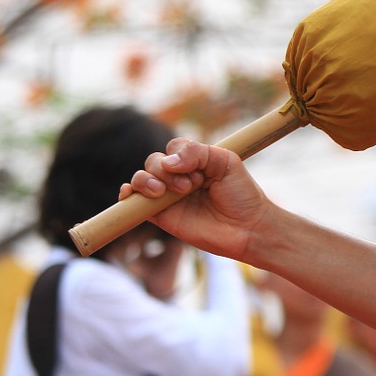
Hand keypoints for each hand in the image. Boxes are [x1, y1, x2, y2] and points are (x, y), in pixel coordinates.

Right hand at [120, 137, 267, 262]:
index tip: (199, 172)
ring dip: (147, 180)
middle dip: (166, 171)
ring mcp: (168, 195)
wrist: (247, 228)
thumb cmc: (241, 194)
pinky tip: (129, 194)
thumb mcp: (226, 162)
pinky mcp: (161, 216)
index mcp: (196, 161)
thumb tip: (166, 163)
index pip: (174, 147)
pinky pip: (134, 203)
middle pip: (154, 161)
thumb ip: (198, 153)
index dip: (179, 155)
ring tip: (164, 193)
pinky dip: (127, 195)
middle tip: (190, 186)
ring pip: (141, 178)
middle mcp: (179, 176)